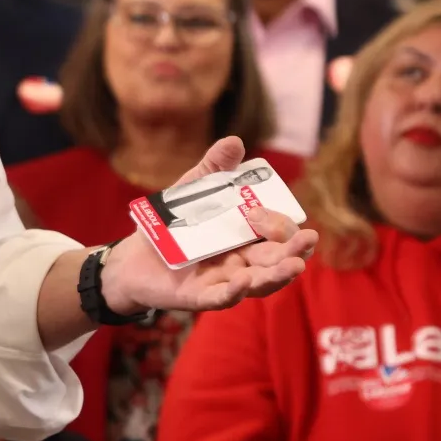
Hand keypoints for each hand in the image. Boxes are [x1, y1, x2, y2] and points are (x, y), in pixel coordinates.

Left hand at [100, 137, 318, 315]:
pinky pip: (220, 299)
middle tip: (309, 239)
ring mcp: (223, 282)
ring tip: (295, 266)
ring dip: (276, 275)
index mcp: (248, 241)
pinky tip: (243, 283)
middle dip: (294, 251)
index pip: (277, 237)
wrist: (132, 257)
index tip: (270, 212)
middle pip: (275, 262)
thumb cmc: (171, 225)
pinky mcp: (198, 297)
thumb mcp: (193, 191)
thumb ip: (214, 168)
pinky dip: (233, 292)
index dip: (282, 227)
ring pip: (257, 284)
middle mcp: (242, 264)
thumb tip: (235, 141)